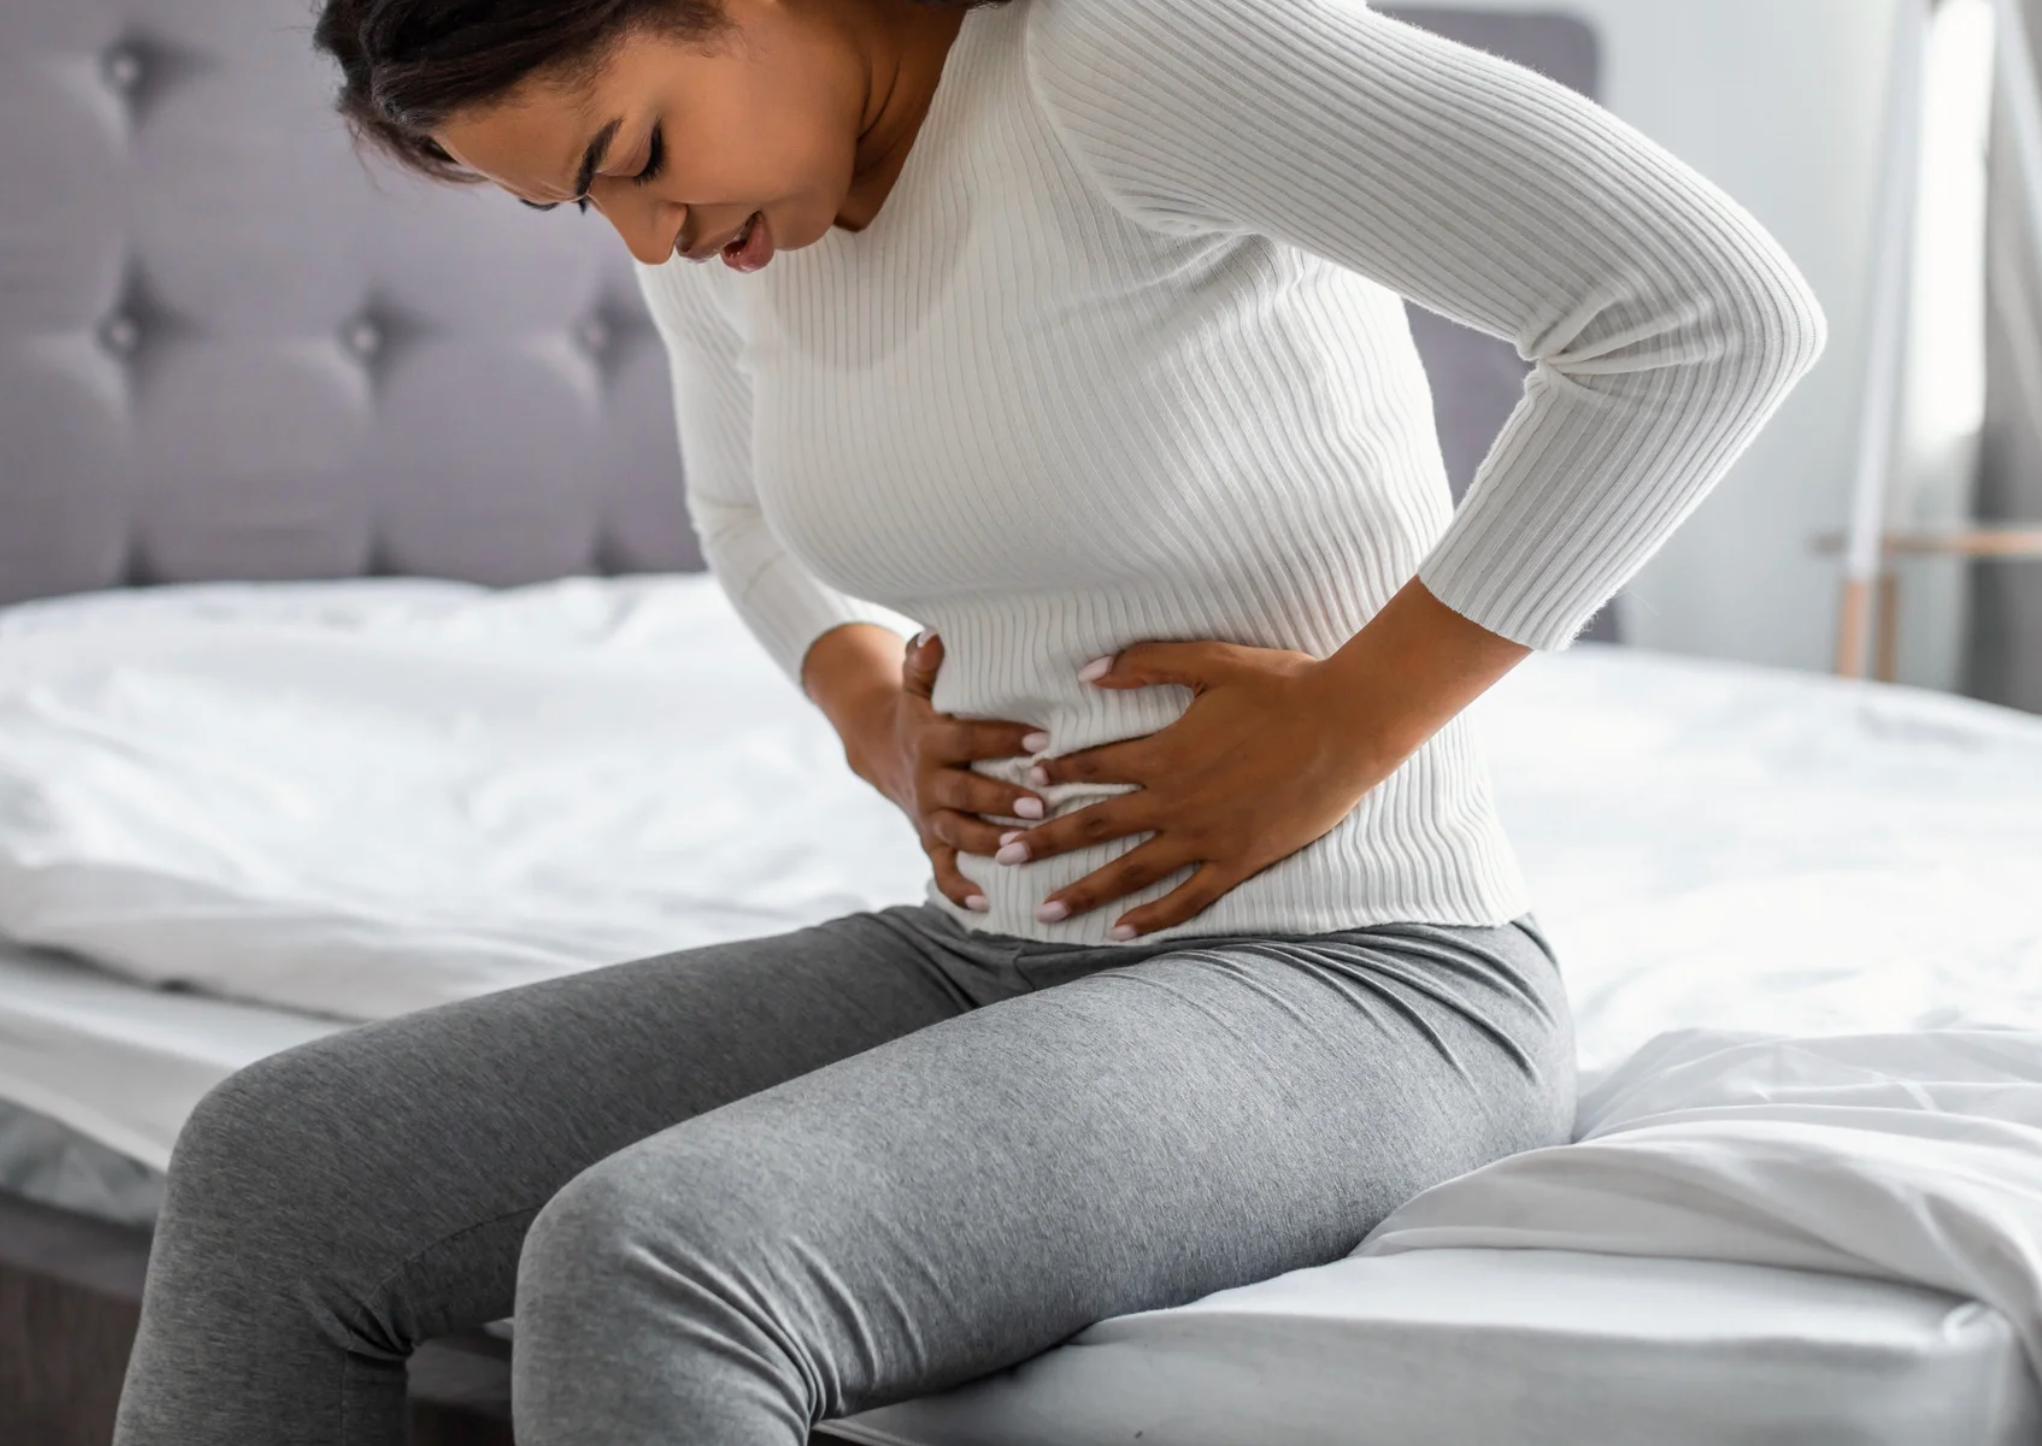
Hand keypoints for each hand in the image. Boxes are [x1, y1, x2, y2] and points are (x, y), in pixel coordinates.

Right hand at [847, 631, 1049, 913]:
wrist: (883, 751)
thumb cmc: (923, 711)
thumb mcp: (918, 683)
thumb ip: (926, 660)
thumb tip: (935, 633)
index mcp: (933, 739)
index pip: (969, 737)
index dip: (1003, 738)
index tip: (1044, 736)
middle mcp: (930, 781)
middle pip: (964, 792)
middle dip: (1000, 800)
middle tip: (1042, 805)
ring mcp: (930, 816)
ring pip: (959, 834)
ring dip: (991, 843)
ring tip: (1024, 849)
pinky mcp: (931, 843)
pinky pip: (943, 871)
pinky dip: (961, 890)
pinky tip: (988, 905)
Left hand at [990, 640, 1387, 935]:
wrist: (1349, 724)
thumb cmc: (1284, 685)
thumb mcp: (1209, 661)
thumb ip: (1144, 664)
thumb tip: (1085, 670)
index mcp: (1164, 752)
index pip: (1092, 766)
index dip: (1055, 776)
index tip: (1024, 785)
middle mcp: (1175, 801)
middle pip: (1095, 826)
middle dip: (1044, 842)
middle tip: (1002, 857)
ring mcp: (1206, 837)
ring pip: (1130, 871)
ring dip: (1083, 892)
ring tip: (1043, 912)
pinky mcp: (1238, 861)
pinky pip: (1186, 899)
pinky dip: (1151, 918)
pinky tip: (1120, 933)